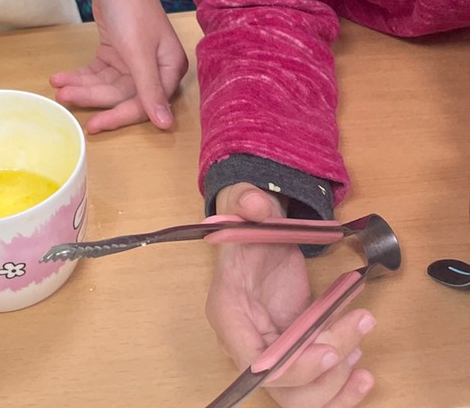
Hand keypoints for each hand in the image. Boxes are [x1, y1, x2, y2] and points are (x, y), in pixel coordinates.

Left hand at [48, 0, 187, 130]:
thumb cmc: (133, 9)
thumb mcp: (138, 50)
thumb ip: (148, 88)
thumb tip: (165, 125)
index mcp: (168, 70)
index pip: (143, 104)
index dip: (118, 116)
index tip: (93, 125)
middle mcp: (153, 69)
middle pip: (120, 95)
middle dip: (91, 96)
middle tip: (63, 98)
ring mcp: (133, 62)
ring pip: (105, 85)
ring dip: (81, 86)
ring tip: (58, 86)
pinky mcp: (115, 53)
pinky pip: (97, 72)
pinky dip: (80, 75)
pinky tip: (61, 77)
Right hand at [207, 184, 375, 407]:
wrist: (261, 229)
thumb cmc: (250, 222)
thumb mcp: (246, 205)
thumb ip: (248, 203)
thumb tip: (256, 205)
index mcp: (229, 313)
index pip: (255, 363)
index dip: (294, 367)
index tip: (330, 352)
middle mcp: (246, 342)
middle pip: (284, 389)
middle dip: (325, 377)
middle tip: (354, 345)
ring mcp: (272, 350)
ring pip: (302, 397)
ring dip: (338, 385)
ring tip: (360, 348)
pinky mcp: (294, 350)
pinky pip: (315, 386)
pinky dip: (341, 387)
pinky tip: (362, 369)